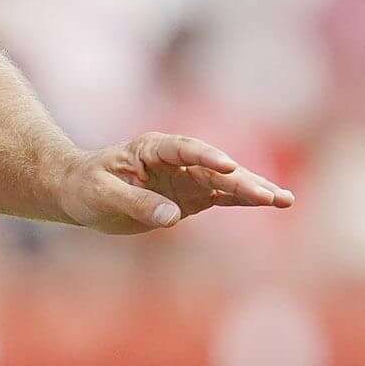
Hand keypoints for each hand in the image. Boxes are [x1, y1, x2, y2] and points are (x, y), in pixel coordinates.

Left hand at [58, 133, 296, 233]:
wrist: (79, 192)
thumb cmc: (86, 186)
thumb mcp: (102, 194)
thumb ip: (135, 202)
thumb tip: (172, 217)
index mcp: (152, 148)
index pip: (184, 149)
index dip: (207, 156)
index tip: (227, 167)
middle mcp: (177, 159)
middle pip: (215, 168)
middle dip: (243, 181)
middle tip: (269, 195)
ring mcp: (187, 177)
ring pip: (227, 183)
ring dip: (254, 191)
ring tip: (284, 199)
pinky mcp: (192, 196)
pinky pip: (223, 197)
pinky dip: (246, 201)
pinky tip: (274, 202)